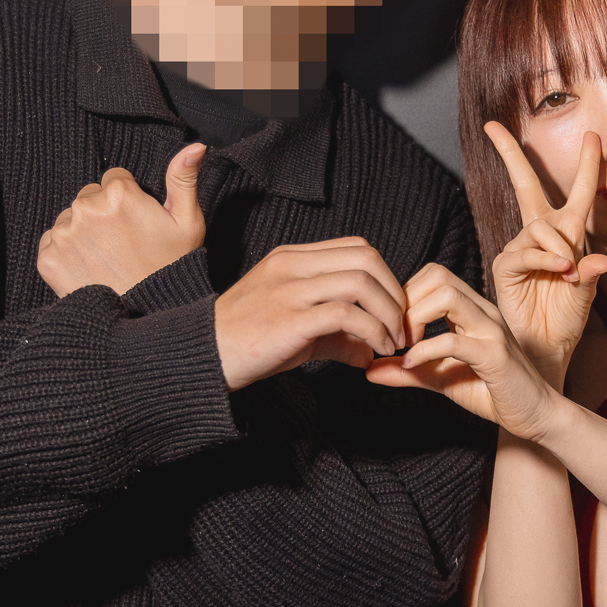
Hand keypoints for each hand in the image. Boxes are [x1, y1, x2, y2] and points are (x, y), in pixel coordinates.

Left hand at [37, 144, 205, 296]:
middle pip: (89, 197)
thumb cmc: (171, 269)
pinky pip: (52, 242)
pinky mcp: (48, 258)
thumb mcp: (187, 223)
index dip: (129, 201)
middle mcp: (86, 208)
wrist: (146, 318)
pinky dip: (65, 253)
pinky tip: (89, 269)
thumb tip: (195, 146)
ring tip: (106, 259)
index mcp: (119, 193)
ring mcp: (65, 233)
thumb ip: (183, 178)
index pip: (115, 179)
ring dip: (83, 233)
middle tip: (122, 245)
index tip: (137, 225)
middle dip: (103, 214)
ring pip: (70, 219)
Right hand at [213, 238, 407, 391]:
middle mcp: (292, 266)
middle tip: (402, 327)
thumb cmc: (246, 343)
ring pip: (361, 281)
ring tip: (392, 342)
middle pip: (366, 257)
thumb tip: (370, 352)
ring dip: (389, 314)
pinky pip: (346, 314)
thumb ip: (336, 335)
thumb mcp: (296, 329)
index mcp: (292, 259)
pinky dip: (372, 332)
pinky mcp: (289, 319)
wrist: (203, 358)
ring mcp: (289, 290)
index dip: (386, 278)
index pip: (357, 248)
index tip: (394, 311)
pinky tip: (374, 352)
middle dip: (395, 293)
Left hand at [366, 263, 558, 439]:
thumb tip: (367, 370)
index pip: (433, 275)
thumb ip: (408, 371)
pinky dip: (425, 351)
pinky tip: (411, 366)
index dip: (405, 296)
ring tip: (404, 348)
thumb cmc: (490, 392)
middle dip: (406, 302)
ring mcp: (492, 330)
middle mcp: (483, 311)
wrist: (535, 416)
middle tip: (394, 337)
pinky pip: (455, 340)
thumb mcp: (440, 378)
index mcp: (472, 310)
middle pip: (438, 275)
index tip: (392, 329)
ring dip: (415, 319)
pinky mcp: (496, 356)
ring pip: (448, 296)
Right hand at [484, 122, 606, 378]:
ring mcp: (520, 249)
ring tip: (569, 271)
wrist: (546, 349)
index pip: (577, 193)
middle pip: (526, 185)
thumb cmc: (566, 320)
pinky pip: (525, 252)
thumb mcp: (588, 294)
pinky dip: (545, 258)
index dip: (587, 164)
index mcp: (567, 235)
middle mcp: (540, 236)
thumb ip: (592, 275)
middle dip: (511, 155)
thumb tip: (601, 261)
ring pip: (539, 227)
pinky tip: (560, 269)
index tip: (593, 136)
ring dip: (558, 245)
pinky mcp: (505, 267)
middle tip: (494, 128)